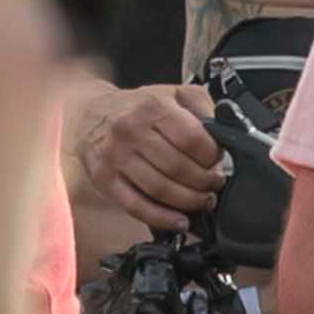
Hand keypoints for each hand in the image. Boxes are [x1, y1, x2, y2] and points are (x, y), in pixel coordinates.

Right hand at [71, 75, 225, 231]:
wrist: (90, 112)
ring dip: (188, 202)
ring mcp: (115, 157)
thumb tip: (223, 131)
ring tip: (202, 201)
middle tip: (214, 186)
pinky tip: (179, 221)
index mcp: (153, 108)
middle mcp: (131, 131)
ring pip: (159, 190)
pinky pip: (135, 206)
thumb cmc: (137, 106)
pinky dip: (161, 218)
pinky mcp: (104, 179)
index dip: (212, 156)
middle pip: (178, 168)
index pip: (192, 139)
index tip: (218, 161)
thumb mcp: (172, 93)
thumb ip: (201, 106)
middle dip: (204, 182)